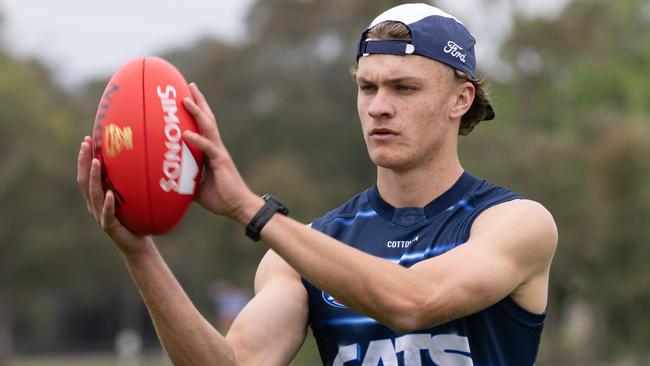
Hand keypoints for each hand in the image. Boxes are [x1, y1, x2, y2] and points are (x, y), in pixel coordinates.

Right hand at [77, 136, 153, 256]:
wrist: (138, 245)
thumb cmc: (136, 219)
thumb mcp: (132, 197)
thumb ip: (130, 182)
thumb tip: (142, 157)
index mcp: (97, 197)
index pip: (86, 174)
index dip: (84, 158)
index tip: (87, 140)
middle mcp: (95, 205)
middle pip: (84, 181)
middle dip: (84, 161)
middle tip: (86, 144)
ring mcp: (100, 216)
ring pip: (93, 194)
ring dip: (94, 177)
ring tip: (96, 162)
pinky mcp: (109, 227)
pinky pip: (107, 214)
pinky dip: (108, 204)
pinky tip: (109, 194)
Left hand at [182, 83, 262, 223]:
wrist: (238, 207)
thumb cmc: (220, 198)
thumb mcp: (196, 186)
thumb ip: (186, 177)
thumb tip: (169, 177)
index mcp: (211, 151)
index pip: (203, 126)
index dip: (196, 111)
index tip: (188, 95)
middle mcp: (216, 147)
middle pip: (207, 119)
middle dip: (199, 101)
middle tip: (190, 85)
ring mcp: (219, 153)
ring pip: (208, 127)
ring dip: (197, 112)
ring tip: (186, 98)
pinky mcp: (221, 161)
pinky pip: (207, 148)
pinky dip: (196, 140)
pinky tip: (186, 133)